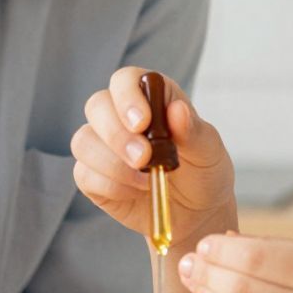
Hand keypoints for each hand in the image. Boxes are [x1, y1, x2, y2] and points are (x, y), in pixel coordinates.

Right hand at [71, 66, 235, 246]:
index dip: (127, 96)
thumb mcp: (209, 151)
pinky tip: (136, 192)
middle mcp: (120, 116)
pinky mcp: (93, 176)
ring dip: (112, 163)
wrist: (197, 213)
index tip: (142, 122)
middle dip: (116, 134)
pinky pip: (84, 174)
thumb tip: (177, 110)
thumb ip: (194, 131)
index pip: (125, 80)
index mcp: (150, 98)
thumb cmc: (203, 173)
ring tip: (145, 180)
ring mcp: (102, 146)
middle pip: (96, 106)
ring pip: (83, 141)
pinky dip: (111, 186)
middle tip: (143, 158)